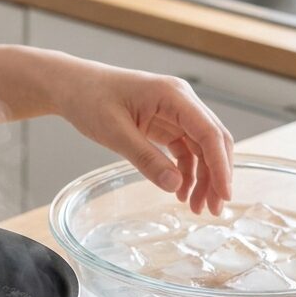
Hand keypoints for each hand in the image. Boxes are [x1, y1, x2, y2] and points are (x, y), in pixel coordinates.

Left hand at [52, 59, 233, 214]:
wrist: (71, 85)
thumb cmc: (89, 99)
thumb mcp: (114, 132)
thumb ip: (145, 158)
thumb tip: (175, 186)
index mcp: (173, 95)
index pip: (209, 132)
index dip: (221, 165)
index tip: (225, 195)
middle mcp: (180, 101)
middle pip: (212, 141)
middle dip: (216, 176)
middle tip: (212, 210)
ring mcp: (174, 112)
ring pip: (201, 147)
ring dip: (203, 177)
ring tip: (195, 208)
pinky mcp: (164, 122)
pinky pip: (184, 149)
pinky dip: (186, 171)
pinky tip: (180, 191)